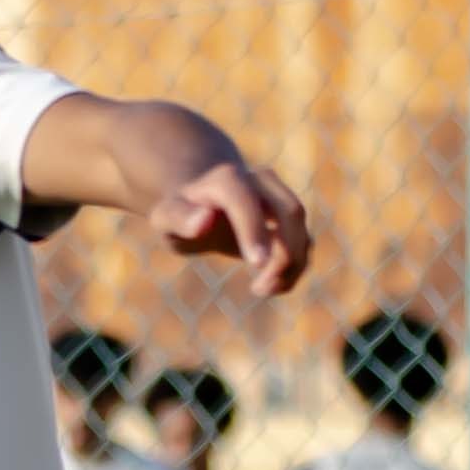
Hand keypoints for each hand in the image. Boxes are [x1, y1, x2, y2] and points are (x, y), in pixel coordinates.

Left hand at [147, 155, 312, 298]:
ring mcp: (278, 197)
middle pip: (290, 212)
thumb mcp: (166, 217)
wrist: (200, 203)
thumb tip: (204, 220)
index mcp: (227, 179)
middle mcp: (260, 181)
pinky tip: (271, 286)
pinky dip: (294, 268)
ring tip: (261, 289)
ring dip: (292, 266)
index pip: (246, 201)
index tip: (257, 265)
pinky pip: (303, 242)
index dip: (254, 230)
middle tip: (260, 288)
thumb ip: (179, 218)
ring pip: (301, 229)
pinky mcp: (288, 218)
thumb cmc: (179, 213)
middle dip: (284, 253)